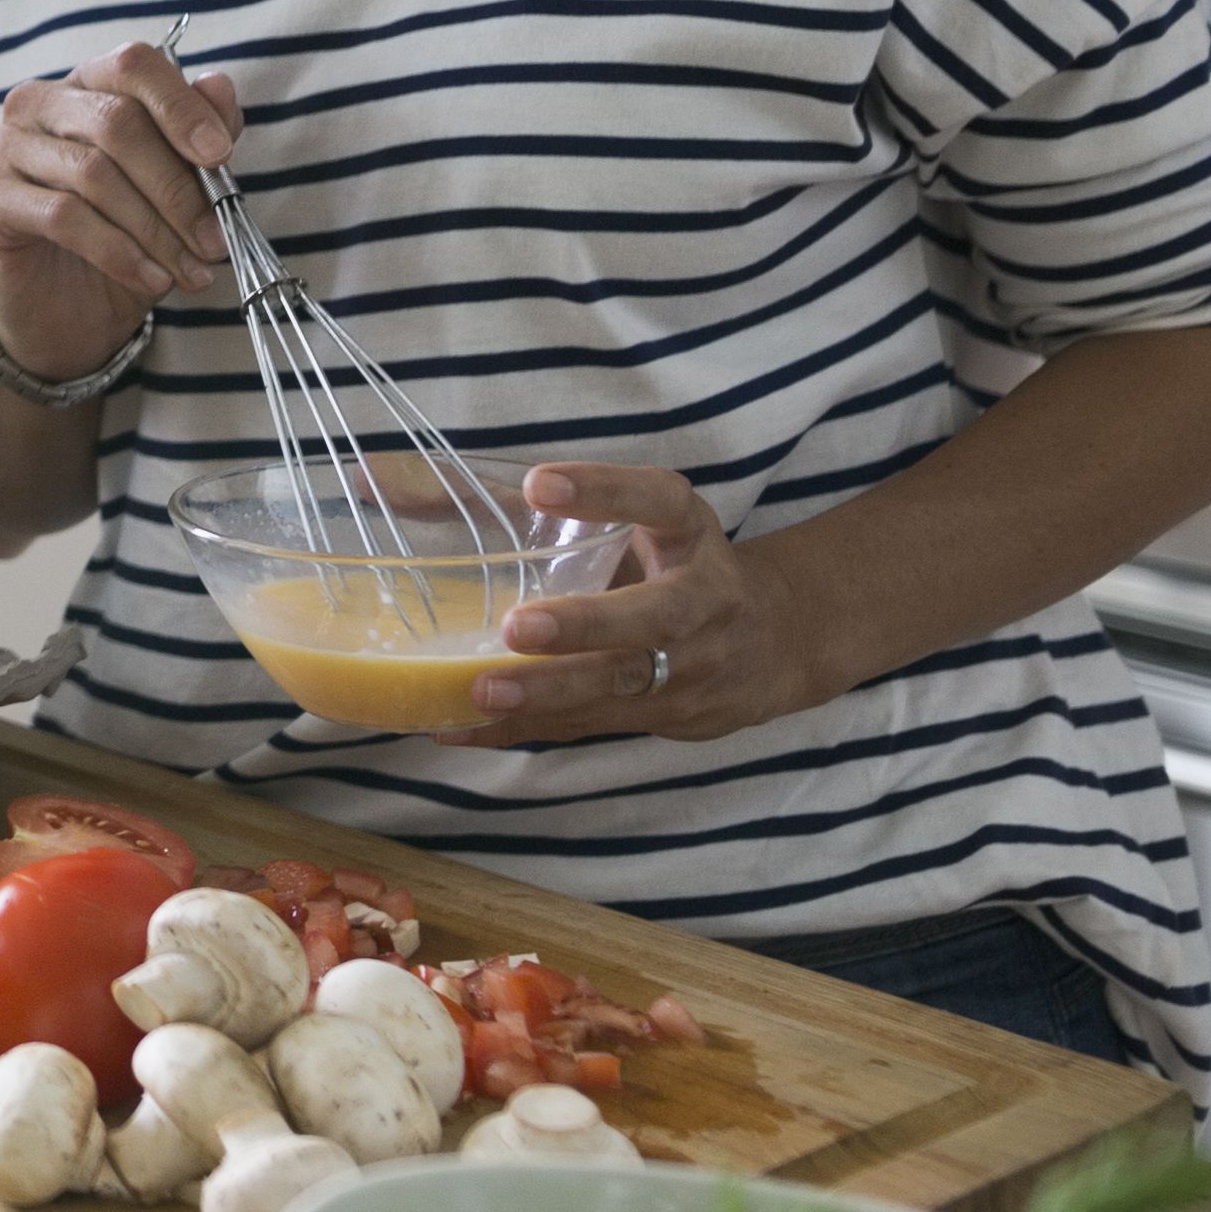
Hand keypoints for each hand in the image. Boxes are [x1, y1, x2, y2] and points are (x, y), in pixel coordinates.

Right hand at [0, 43, 242, 374]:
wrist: (69, 307)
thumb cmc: (125, 231)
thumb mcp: (176, 186)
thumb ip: (200, 135)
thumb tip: (218, 87)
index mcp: (87, 82)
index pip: (133, 65)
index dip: (180, 106)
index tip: (221, 154)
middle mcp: (38, 102)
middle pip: (117, 123)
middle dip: (177, 188)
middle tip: (215, 240)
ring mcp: (5, 146)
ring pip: (93, 174)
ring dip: (155, 230)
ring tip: (191, 269)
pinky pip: (63, 217)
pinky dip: (118, 252)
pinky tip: (151, 280)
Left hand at [464, 463, 822, 744]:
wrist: (775, 645)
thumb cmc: (684, 568)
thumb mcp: (660, 522)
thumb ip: (587, 511)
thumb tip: (435, 491)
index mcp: (692, 533)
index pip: (659, 501)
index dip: (605, 491)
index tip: (539, 484)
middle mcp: (704, 600)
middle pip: (654, 617)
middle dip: (586, 626)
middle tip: (517, 627)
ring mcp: (694, 667)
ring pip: (622, 684)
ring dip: (549, 693)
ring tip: (482, 692)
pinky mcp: (671, 715)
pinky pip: (592, 723)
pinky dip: (525, 728)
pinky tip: (462, 728)